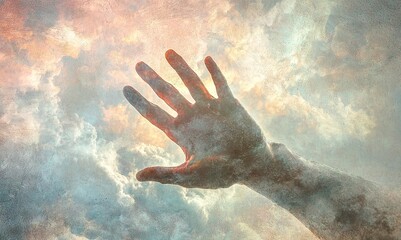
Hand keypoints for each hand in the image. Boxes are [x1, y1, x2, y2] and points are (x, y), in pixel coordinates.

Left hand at [123, 49, 271, 187]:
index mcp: (180, 133)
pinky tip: (207, 59)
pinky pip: (221, 84)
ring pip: (192, 83)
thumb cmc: (221, 174)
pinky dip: (214, 72)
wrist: (251, 166)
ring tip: (168, 52)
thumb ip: (165, 174)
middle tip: (138, 65)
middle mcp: (192, 117)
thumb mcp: (190, 176)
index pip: (154, 114)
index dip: (139, 101)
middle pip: (168, 94)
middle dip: (153, 79)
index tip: (125, 88)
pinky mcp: (230, 105)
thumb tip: (137, 177)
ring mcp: (210, 109)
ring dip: (181, 68)